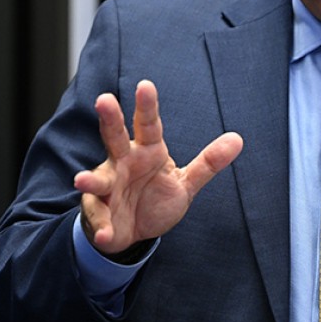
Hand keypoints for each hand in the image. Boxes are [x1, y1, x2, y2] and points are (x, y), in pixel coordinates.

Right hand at [74, 80, 242, 255]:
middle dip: (110, 119)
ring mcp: (107, 185)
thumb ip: (208, 163)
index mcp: (147, 150)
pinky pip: (99, 217)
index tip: (146, 86)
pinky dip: (103, 227)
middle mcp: (123, 161)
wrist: (133, 234)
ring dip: (91, 180)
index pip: (149, 124)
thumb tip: (238, 139)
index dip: (147, 106)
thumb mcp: (185, 183)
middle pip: (115, 137)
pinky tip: (107, 235)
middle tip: (104, 100)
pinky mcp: (98, 210)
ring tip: (82, 180)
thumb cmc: (155, 200)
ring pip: (98, 178)